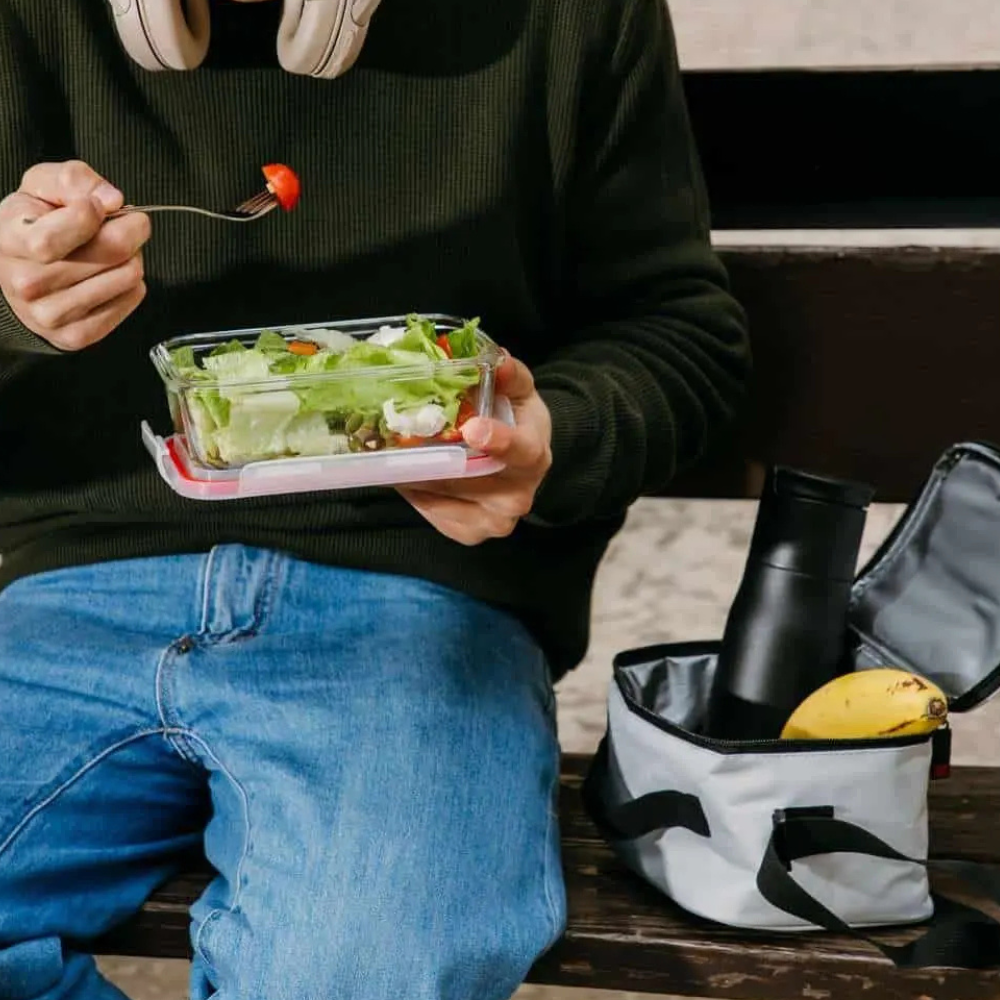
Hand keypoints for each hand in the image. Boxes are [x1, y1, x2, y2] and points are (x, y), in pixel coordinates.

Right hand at [0, 160, 150, 349]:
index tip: (99, 206)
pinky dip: (131, 285)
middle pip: (111, 253)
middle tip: (123, 226)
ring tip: (112, 253)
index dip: (94, 212)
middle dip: (129, 231)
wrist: (15, 277)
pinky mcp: (75, 335)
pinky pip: (131, 301)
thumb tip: (113, 199)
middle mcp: (28, 283)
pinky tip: (111, 276)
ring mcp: (51, 315)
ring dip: (131, 258)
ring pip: (127, 277)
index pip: (69, 229)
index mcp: (12, 241)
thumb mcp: (40, 187)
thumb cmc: (32, 225)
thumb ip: (73, 180)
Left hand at [398, 352, 552, 544]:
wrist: (527, 463)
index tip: (473, 427)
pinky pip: (432, 513)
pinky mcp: (470, 534)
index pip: (520, 451)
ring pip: (442, 497)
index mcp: (533, 456)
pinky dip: (415, 492)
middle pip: (467, 477)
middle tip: (400, 433)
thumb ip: (510, 375)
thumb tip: (498, 359)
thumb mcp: (521, 393)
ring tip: (396, 450)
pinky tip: (407, 472)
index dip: (497, 440)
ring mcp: (494, 521)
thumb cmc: (519, 423)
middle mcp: (517, 496)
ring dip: (416, 473)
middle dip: (434, 455)